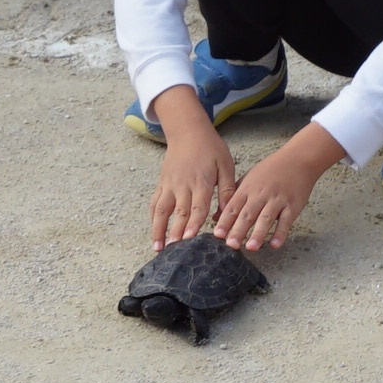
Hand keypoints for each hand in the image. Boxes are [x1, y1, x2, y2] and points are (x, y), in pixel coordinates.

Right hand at [148, 99, 235, 245]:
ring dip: (158, 229)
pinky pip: (155, 202)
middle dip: (175, 232)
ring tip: (157, 247)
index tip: (189, 239)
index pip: (197, 207)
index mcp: (201, 181)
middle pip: (178, 212)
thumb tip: (229, 211)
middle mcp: (183, 185)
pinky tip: (153, 231)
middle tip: (173, 251)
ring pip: (162, 210)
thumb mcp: (226, 165)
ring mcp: (170, 184)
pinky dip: (153, 218)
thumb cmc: (211, 148)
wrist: (188, 131)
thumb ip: (228, 188)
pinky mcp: (162, 183)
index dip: (193, 224)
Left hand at [215, 127, 344, 252]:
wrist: (298, 159)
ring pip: (266, 218)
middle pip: (248, 214)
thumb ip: (232, 198)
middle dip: (238, 230)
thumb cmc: (271, 170)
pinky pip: (286, 221)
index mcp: (248, 188)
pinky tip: (275, 244)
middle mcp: (261, 194)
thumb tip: (217, 218)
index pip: (233, 207)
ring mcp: (277, 200)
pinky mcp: (293, 205)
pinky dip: (281, 233)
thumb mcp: (248, 180)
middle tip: (231, 245)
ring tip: (251, 247)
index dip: (225, 221)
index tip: (217, 235)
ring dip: (258, 234)